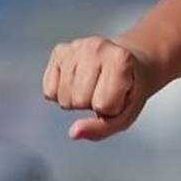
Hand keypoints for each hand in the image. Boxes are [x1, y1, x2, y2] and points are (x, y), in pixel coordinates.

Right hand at [42, 36, 157, 140]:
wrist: (131, 63)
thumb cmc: (129, 90)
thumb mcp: (126, 114)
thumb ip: (102, 129)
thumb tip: (73, 133)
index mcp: (121, 60)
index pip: (103, 105)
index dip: (112, 109)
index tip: (120, 95)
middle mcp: (96, 48)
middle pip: (78, 101)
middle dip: (91, 104)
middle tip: (105, 91)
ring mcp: (75, 47)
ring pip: (62, 97)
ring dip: (76, 100)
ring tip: (93, 86)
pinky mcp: (59, 51)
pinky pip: (49, 90)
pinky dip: (61, 93)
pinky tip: (78, 82)